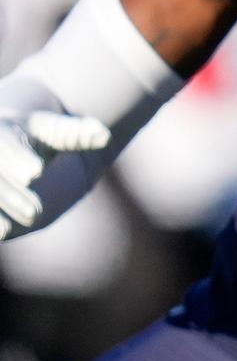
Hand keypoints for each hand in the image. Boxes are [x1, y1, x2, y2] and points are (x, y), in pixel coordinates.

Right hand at [0, 99, 109, 235]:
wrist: (8, 140)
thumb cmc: (36, 136)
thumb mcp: (55, 131)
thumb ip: (75, 135)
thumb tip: (103, 136)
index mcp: (1, 129)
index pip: (5, 143)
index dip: (18, 157)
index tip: (36, 171)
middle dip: (9, 194)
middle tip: (36, 214)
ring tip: (6, 231)